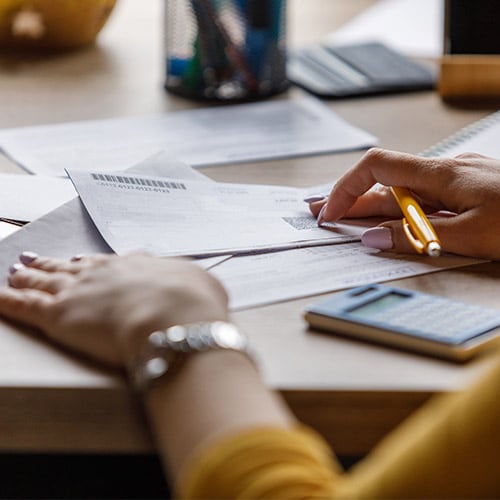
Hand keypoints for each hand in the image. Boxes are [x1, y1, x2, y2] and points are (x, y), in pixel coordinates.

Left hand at [0, 253, 228, 367]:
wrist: (175, 318)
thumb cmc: (193, 304)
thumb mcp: (205, 286)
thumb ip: (195, 284)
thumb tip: (200, 288)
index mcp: (135, 267)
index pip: (105, 264)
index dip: (89, 263)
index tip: (79, 261)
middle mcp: (103, 274)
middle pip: (69, 267)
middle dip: (51, 263)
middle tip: (36, 258)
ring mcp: (79, 292)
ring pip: (44, 281)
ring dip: (28, 275)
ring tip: (16, 270)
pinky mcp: (58, 316)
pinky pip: (24, 306)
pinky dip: (7, 301)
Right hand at [309, 148, 499, 259]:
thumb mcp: (471, 236)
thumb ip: (418, 238)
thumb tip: (373, 239)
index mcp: (442, 174)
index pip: (377, 167)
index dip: (347, 187)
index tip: (332, 213)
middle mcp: (446, 171)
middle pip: (386, 182)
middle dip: (351, 199)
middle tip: (323, 215)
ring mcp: (457, 180)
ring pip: (404, 191)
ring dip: (373, 206)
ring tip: (345, 218)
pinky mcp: (468, 190)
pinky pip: (423, 198)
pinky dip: (399, 210)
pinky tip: (391, 219)